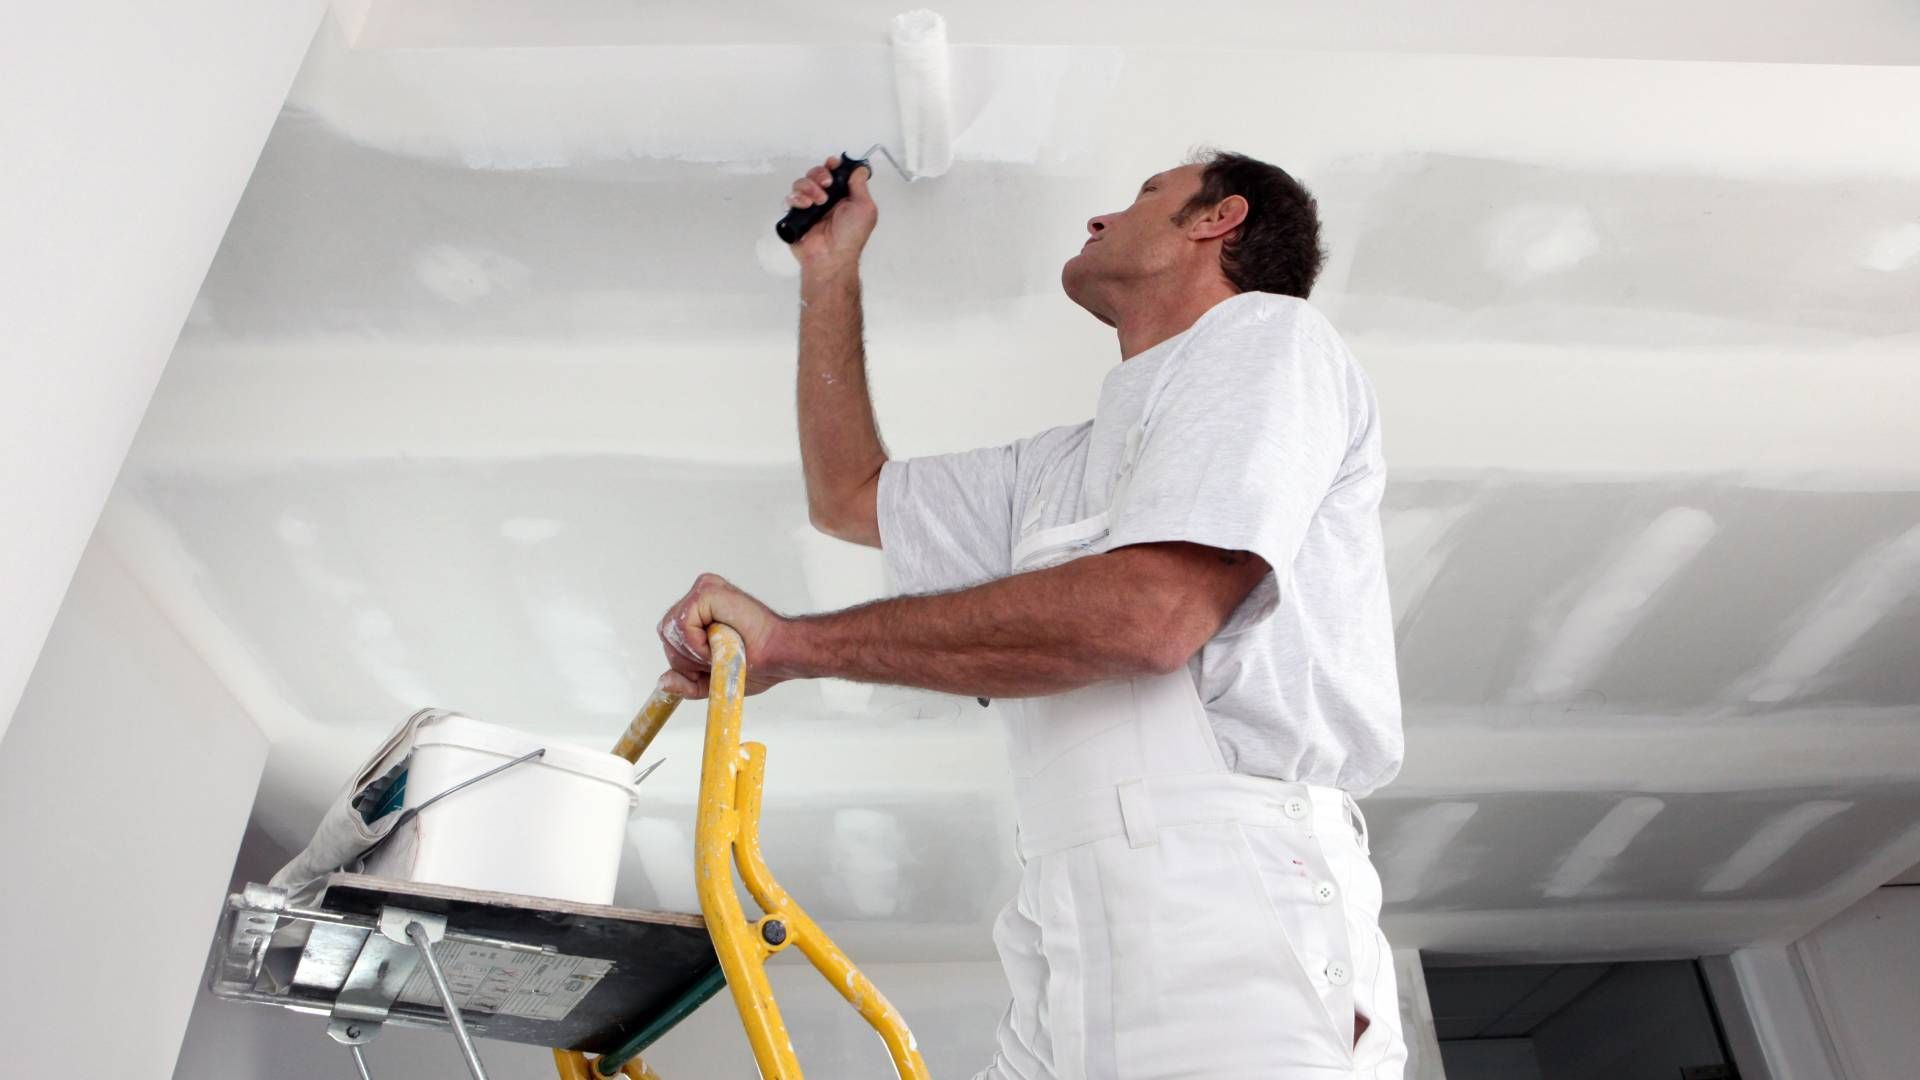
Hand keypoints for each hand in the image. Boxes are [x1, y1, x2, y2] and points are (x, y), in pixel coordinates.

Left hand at [655, 573, 793, 698]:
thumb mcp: (712, 679)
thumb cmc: (756, 663)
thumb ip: (686, 682)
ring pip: (671, 629)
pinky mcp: (706, 590)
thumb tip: (662, 682)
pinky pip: (682, 623)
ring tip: (723, 648)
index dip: (686, 659)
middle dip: (687, 658)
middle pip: (666, 633)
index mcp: (700, 611)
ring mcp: (704, 589)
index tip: (713, 662)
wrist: (779, 656)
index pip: (670, 637)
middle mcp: (700, 595)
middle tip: (719, 656)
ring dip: (695, 651)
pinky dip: (698, 643)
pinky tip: (720, 641)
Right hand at [786, 155, 877, 272]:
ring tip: (818, 201)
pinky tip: (806, 205)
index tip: (833, 164)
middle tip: (827, 185)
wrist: (831, 256)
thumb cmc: (850, 237)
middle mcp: (826, 200)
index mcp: (843, 197)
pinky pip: (790, 198)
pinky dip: (797, 198)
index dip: (833, 165)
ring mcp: (810, 207)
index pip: (834, 173)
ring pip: (802, 183)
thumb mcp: (865, 208)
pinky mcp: (796, 215)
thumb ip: (860, 186)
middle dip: (820, 174)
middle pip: (816, 174)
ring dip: (810, 187)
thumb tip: (860, 170)